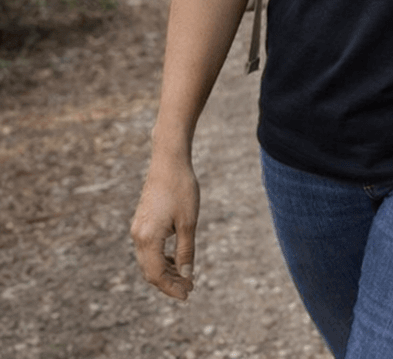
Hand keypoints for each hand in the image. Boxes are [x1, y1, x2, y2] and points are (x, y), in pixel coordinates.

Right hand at [130, 156, 199, 300]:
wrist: (168, 162)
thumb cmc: (181, 189)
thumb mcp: (188, 222)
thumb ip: (186, 251)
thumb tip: (186, 275)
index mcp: (148, 238)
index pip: (157, 274)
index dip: (171, 287)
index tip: (187, 294)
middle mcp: (138, 236)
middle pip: (151, 271)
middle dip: (169, 283)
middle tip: (189, 289)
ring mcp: (138, 229)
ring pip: (149, 261)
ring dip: (166, 271)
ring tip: (185, 277)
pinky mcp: (142, 222)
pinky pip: (149, 249)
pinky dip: (162, 258)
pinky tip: (177, 260)